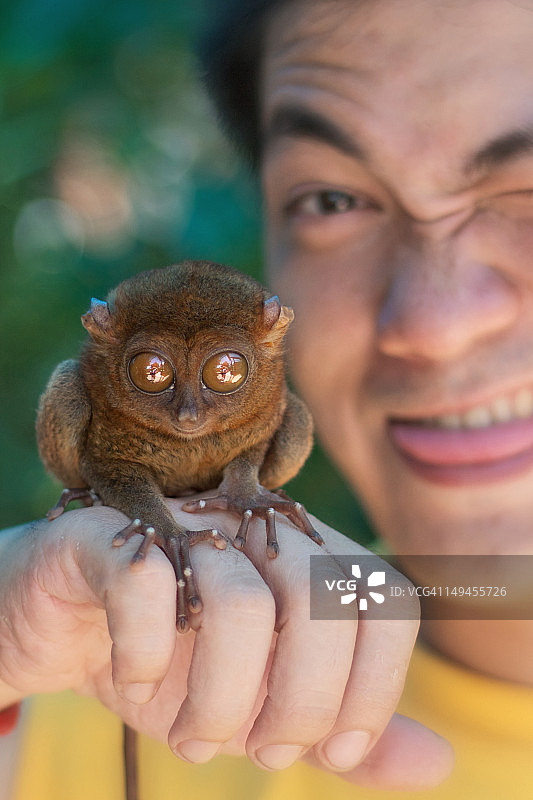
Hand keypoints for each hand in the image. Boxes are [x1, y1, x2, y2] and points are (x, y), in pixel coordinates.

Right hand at [0, 502, 451, 790]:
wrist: (72, 627)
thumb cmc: (177, 666)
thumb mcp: (266, 708)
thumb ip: (343, 733)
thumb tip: (436, 764)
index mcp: (308, 560)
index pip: (387, 601)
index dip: (377, 687)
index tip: (333, 752)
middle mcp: (256, 530)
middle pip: (325, 598)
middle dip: (305, 702)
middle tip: (262, 750)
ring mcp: (186, 525)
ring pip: (242, 601)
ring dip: (221, 699)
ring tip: (195, 740)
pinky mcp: (114, 537)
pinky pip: (148, 583)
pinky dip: (146, 656)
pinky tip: (133, 679)